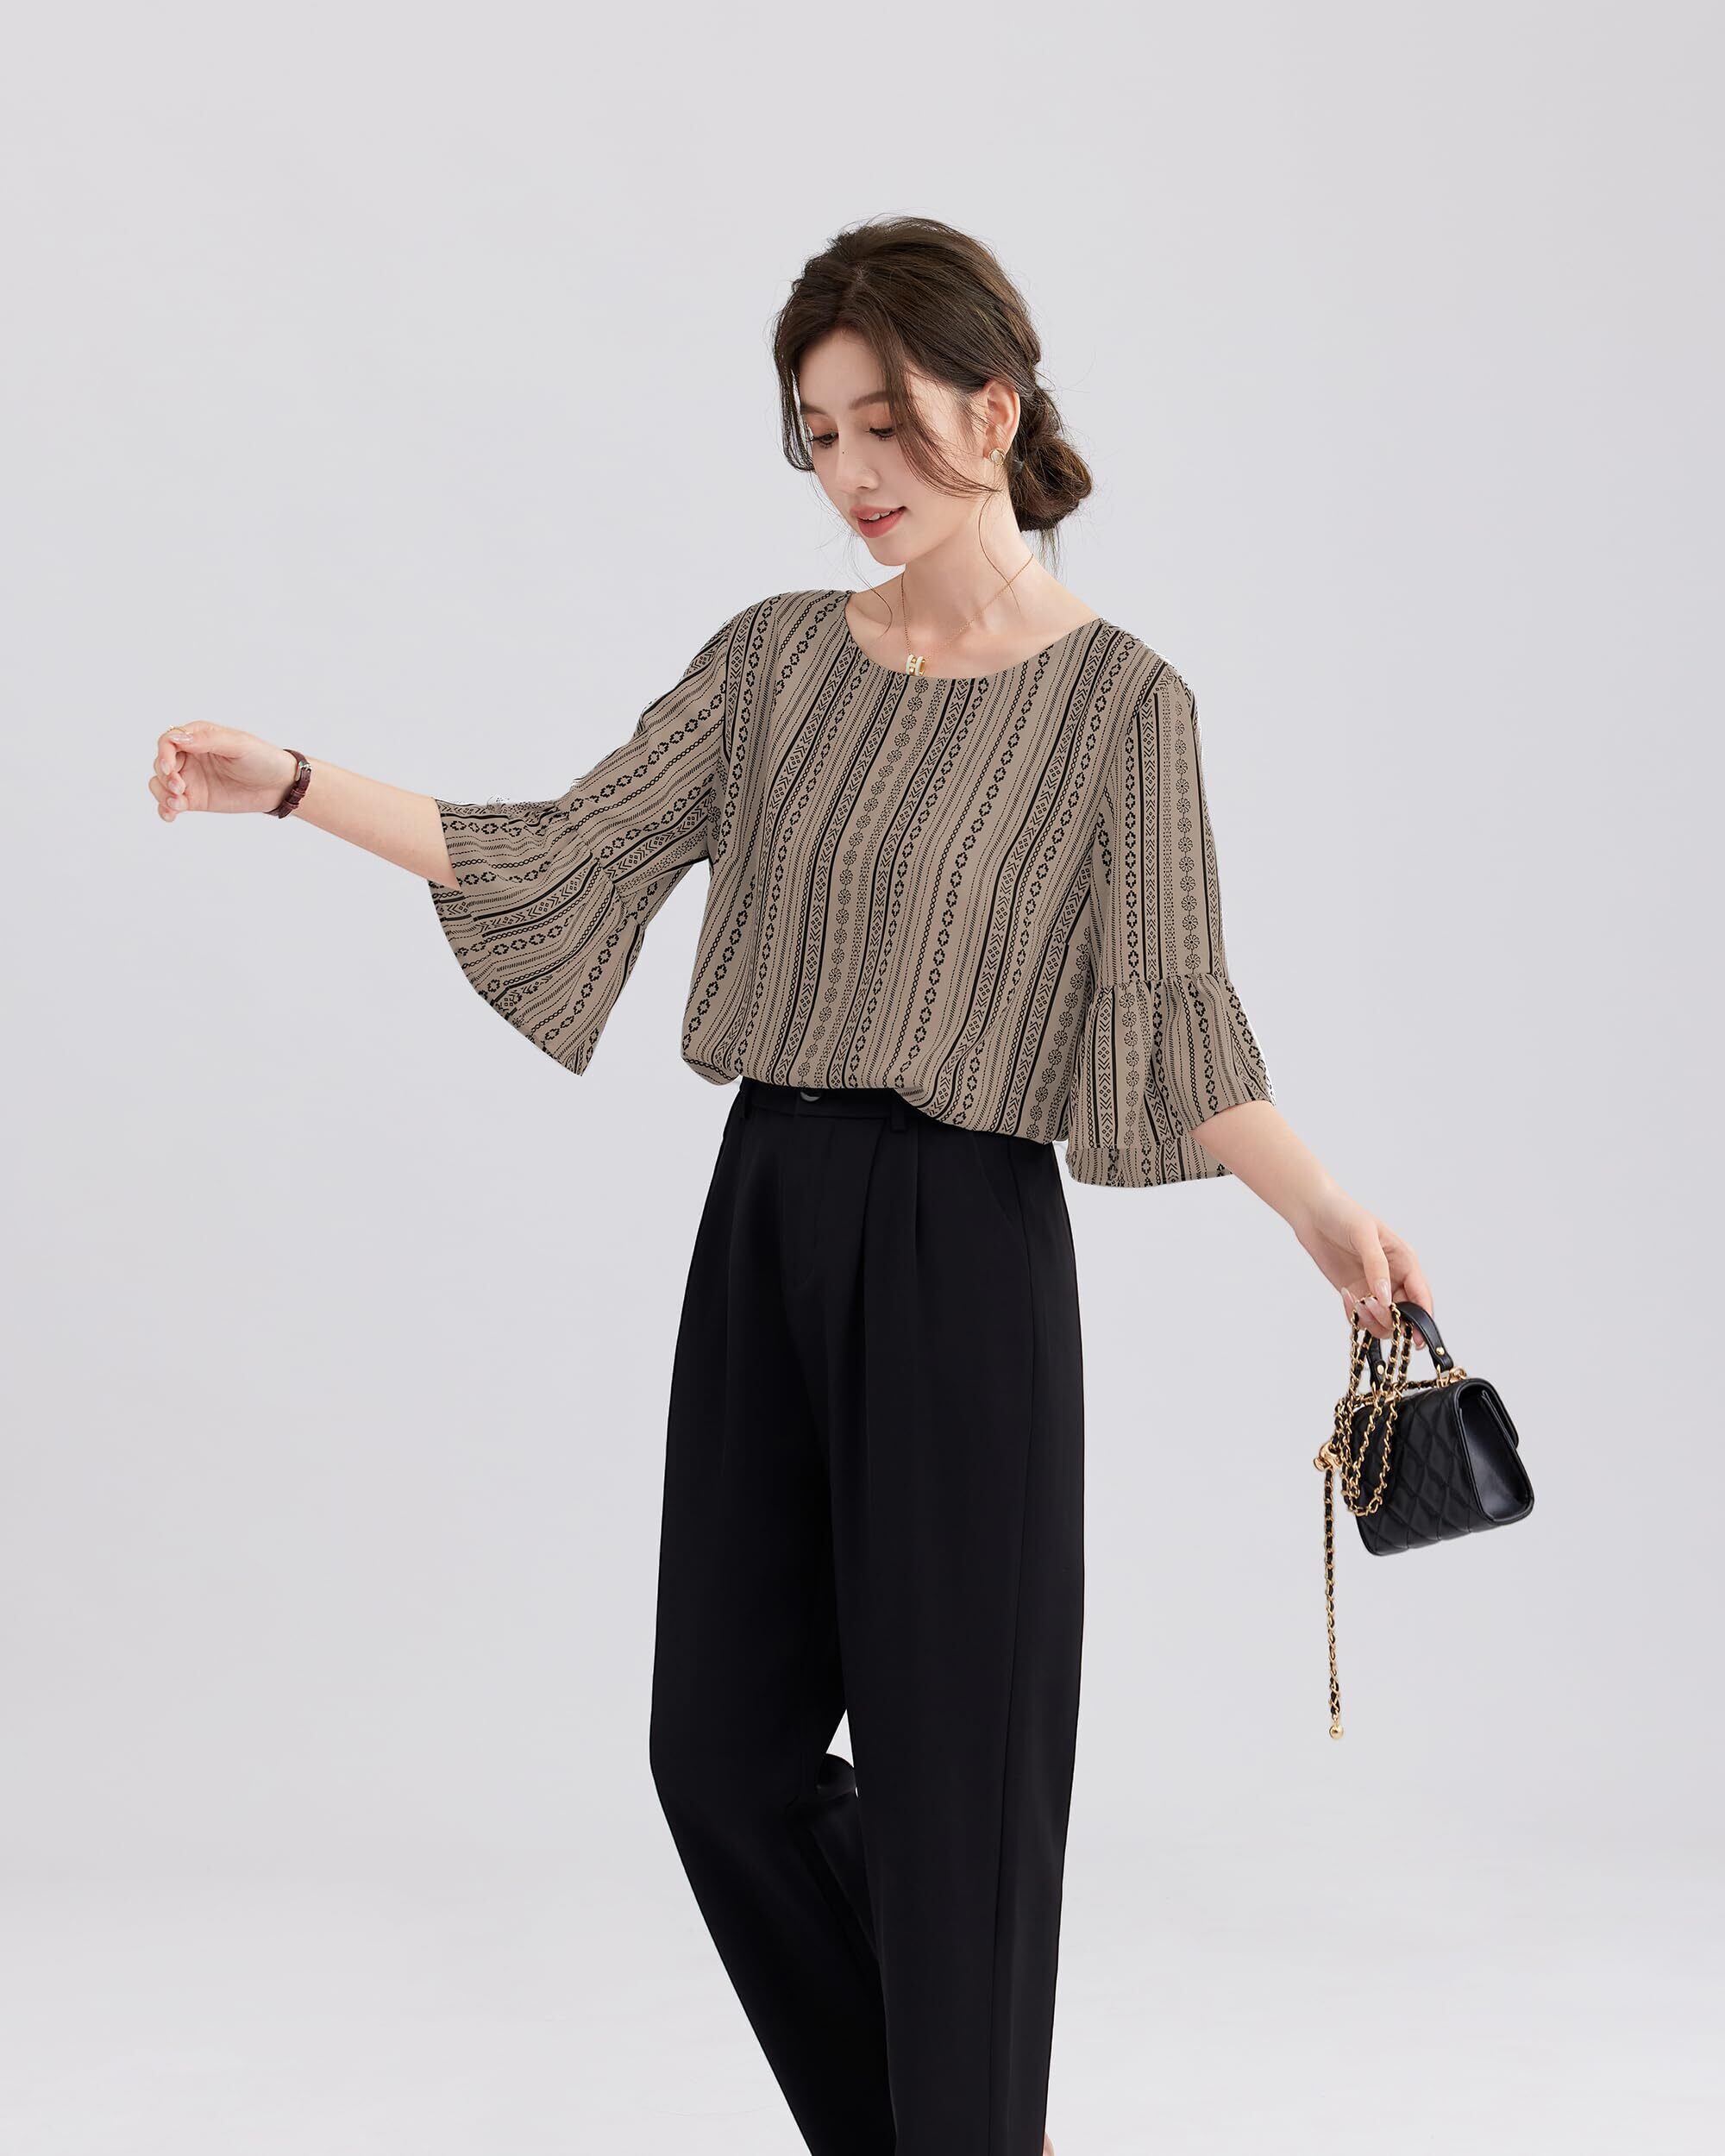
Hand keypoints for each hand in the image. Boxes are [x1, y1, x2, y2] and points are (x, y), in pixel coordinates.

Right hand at [147, 723, 297, 819]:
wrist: (279, 785)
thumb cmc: (262, 758)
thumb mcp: (238, 745)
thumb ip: (208, 740)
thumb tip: (178, 738)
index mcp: (198, 738)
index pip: (168, 741)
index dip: (164, 754)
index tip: (171, 770)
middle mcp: (190, 756)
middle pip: (161, 764)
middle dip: (164, 778)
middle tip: (181, 789)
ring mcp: (191, 778)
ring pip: (160, 784)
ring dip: (162, 794)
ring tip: (178, 804)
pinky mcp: (195, 799)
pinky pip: (170, 803)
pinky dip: (165, 809)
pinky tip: (171, 815)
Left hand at [1292, 1186, 1433, 1342]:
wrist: (1312, 1212)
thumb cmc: (1343, 1214)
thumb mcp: (1364, 1235)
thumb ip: (1377, 1266)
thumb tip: (1386, 1298)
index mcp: (1405, 1262)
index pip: (1421, 1296)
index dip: (1423, 1319)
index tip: (1416, 1339)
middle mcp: (1394, 1278)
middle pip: (1404, 1315)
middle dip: (1390, 1319)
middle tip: (1369, 1308)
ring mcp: (1373, 1288)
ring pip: (1383, 1320)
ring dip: (1371, 1320)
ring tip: (1355, 1303)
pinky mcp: (1355, 1292)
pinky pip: (1361, 1316)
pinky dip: (1354, 1315)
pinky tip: (1344, 1295)